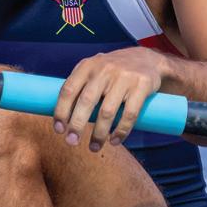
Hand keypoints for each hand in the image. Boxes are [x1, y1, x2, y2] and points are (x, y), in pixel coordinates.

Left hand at [52, 47, 167, 150]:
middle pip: (86, 101)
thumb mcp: (94, 70)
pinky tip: (115, 141)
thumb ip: (80, 86)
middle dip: (77, 125)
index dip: (61, 111)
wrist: (147, 59)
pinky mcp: (142, 85)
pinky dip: (121, 131)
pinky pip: (129, 114)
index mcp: (88, 66)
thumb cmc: (113, 71)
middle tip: (71, 142)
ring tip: (94, 147)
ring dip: (99, 134)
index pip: (69, 89)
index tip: (59, 129)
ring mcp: (124, 77)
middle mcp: (104, 69)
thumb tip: (61, 117)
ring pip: (107, 111)